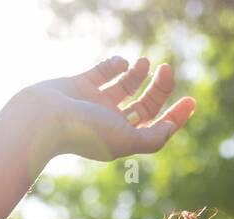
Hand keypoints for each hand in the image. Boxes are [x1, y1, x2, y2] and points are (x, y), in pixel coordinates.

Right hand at [14, 55, 195, 161]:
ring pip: (125, 86)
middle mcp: (110, 122)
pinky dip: (115, 65)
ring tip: (145, 63)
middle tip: (166, 70)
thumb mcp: (126, 140)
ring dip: (138, 73)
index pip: (155, 128)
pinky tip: (121, 63)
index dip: (175, 116)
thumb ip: (152, 139)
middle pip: (144, 105)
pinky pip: (103, 71)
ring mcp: (94, 103)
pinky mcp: (80, 85)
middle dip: (159, 89)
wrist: (43, 118)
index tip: (191, 101)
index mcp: (122, 138)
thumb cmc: (85, 132)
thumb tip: (170, 128)